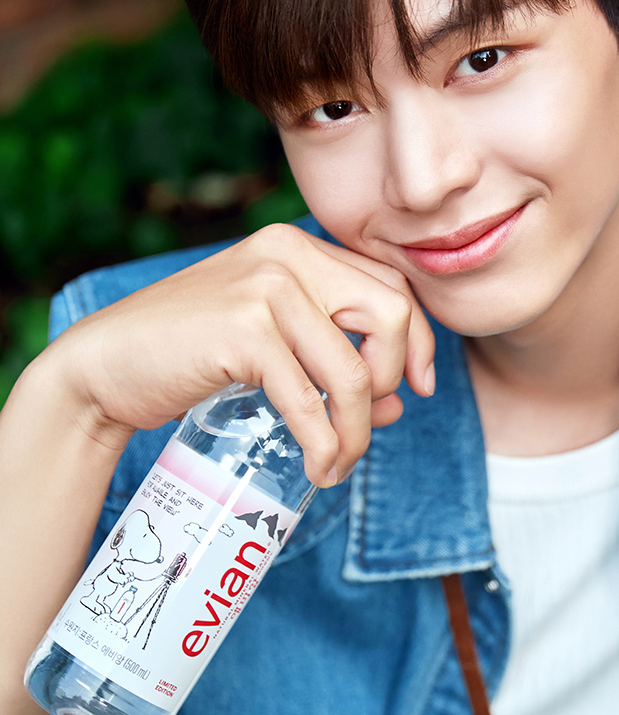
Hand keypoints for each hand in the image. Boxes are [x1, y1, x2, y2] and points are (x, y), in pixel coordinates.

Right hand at [43, 223, 435, 487]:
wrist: (105, 364)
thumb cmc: (190, 353)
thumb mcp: (270, 341)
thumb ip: (330, 358)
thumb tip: (399, 405)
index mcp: (298, 247)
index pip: (391, 289)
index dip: (418, 343)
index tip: (417, 390)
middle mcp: (288, 255)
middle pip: (390, 317)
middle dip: (392, 381)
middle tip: (366, 423)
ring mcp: (266, 289)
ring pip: (354, 372)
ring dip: (358, 431)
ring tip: (338, 463)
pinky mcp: (243, 331)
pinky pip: (310, 401)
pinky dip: (324, 444)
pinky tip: (319, 466)